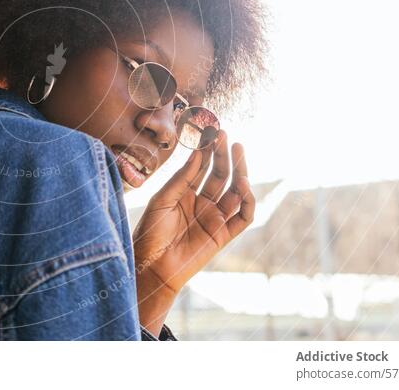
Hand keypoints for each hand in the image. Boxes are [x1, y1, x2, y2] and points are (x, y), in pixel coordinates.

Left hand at [132, 130, 254, 333]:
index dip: (208, 151)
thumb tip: (198, 153)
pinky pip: (242, 217)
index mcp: (184, 194)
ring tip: (238, 152)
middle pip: (220, 176)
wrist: (151, 266)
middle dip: (224, 156)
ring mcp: (214, 219)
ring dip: (239, 172)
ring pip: (235, 192)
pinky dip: (247, 201)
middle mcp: (202, 204)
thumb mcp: (162, 200)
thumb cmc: (150, 233)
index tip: (211, 132)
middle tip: (226, 136)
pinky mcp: (223, 235)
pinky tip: (243, 184)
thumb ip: (181, 178)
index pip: (202, 168)